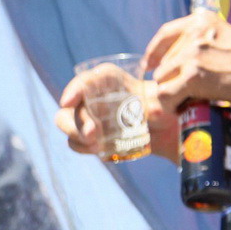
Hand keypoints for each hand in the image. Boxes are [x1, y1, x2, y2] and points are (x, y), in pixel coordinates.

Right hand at [55, 68, 178, 162]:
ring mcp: (87, 116)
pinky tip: (98, 150)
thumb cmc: (163, 104)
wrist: (165, 126)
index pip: (86, 80)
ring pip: (65, 121)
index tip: (68, 102)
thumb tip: (155, 112)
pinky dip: (82, 147)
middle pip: (71, 104)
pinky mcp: (88, 135)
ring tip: (96, 145)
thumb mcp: (164, 99)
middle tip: (93, 134)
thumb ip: (158, 102)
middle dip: (77, 119)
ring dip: (76, 134)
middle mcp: (92, 95)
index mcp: (108, 80)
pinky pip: (75, 141)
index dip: (75, 89)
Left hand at [145, 13, 230, 114]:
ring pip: (161, 80)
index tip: (150, 65)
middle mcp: (191, 35)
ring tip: (186, 102)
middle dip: (169, 80)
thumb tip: (188, 63)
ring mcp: (190, 55)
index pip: (165, 34)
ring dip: (171, 93)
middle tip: (183, 93)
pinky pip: (166, 95)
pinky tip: (183, 109)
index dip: (155, 53)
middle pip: (162, 63)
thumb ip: (205, 43)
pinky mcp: (192, 77)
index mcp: (200, 21)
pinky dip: (172, 105)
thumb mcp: (226, 37)